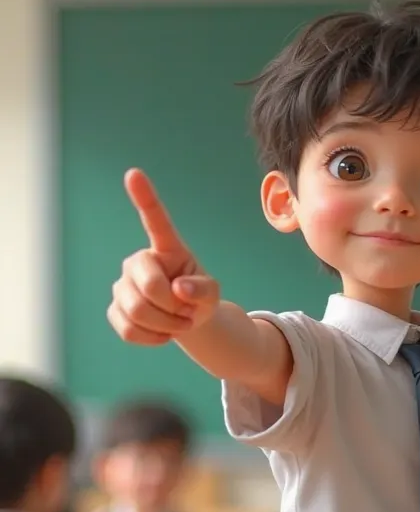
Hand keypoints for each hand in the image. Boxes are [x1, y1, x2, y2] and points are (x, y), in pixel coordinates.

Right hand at [107, 168, 219, 345]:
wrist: (186, 321)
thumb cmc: (198, 298)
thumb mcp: (212, 293)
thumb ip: (204, 289)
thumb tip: (179, 290)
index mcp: (165, 248)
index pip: (155, 219)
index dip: (144, 197)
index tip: (134, 173)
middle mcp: (138, 261)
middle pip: (149, 288)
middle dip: (173, 310)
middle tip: (187, 313)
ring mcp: (122, 285)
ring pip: (137, 312)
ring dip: (166, 326)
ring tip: (178, 322)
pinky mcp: (114, 310)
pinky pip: (129, 330)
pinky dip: (152, 338)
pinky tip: (162, 333)